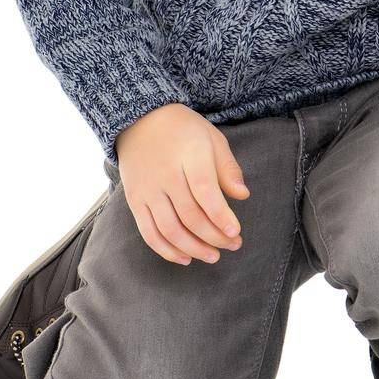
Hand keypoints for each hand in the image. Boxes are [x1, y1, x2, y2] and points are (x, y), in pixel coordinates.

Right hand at [113, 103, 250, 265]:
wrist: (140, 120)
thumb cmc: (185, 130)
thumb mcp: (212, 138)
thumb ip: (227, 167)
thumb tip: (243, 195)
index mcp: (189, 156)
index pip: (205, 192)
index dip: (221, 215)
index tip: (236, 232)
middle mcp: (165, 175)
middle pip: (190, 215)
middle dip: (213, 236)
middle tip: (233, 245)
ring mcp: (147, 190)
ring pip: (169, 229)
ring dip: (193, 248)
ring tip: (213, 256)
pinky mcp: (134, 201)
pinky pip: (149, 233)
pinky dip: (166, 250)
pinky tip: (185, 258)